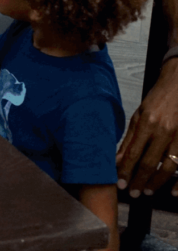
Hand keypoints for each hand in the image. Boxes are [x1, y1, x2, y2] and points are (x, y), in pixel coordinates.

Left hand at [116, 61, 177, 195]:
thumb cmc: (158, 99)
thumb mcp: (138, 115)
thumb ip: (129, 138)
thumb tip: (118, 158)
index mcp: (147, 123)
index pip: (133, 153)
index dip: (126, 170)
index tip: (120, 181)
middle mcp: (164, 131)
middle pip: (150, 163)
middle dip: (140, 180)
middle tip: (133, 192)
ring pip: (169, 167)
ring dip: (157, 182)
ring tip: (147, 190)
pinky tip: (174, 189)